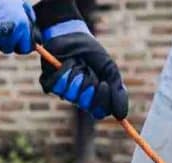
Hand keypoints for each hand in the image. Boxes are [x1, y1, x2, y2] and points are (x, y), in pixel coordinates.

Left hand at [34, 0, 128, 119]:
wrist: (72, 35)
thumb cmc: (93, 54)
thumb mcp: (111, 71)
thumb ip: (119, 93)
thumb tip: (121, 117)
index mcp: (96, 99)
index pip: (99, 112)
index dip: (101, 100)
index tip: (103, 83)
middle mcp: (80, 99)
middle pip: (84, 103)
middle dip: (87, 83)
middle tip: (87, 69)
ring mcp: (65, 91)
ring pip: (70, 94)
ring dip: (75, 74)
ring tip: (76, 62)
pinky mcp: (50, 82)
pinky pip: (55, 86)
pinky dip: (62, 71)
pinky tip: (64, 62)